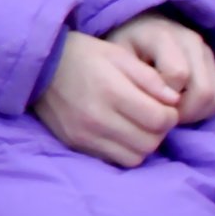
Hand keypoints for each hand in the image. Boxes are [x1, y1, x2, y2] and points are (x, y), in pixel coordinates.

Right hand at [34, 27, 181, 167]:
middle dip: (159, 131)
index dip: (170, 115)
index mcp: (112, 91)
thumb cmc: (84, 56)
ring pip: (136, 156)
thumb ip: (149, 78)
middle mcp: (98, 118)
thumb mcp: (119, 55)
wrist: (40, 66)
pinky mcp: (77, 144)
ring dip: (143, 143)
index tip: (165, 106)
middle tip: (153, 116)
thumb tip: (174, 101)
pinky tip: (121, 133)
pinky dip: (126, 150)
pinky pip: (115, 159)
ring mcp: (86, 135)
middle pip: (150, 142)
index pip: (159, 120)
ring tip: (137, 125)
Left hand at [108, 11, 214, 125]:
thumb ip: (135, 79)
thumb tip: (159, 105)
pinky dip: (206, 109)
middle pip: (203, 90)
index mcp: (162, 35)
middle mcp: (191, 40)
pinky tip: (184, 108)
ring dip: (196, 113)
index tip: (146, 102)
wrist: (139, 27)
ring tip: (171, 112)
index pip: (178, 74)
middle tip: (162, 116)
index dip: (163, 97)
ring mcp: (207, 51)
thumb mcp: (117, 59)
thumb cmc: (125, 47)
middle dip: (184, 112)